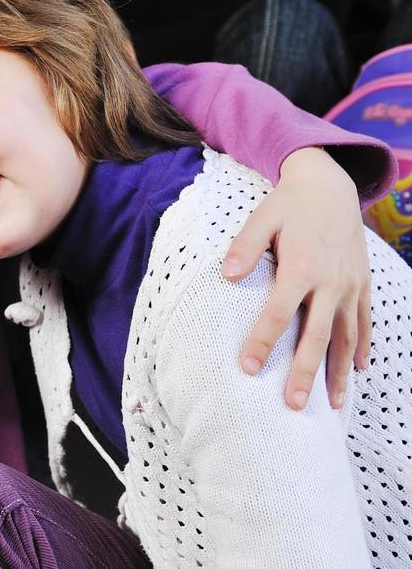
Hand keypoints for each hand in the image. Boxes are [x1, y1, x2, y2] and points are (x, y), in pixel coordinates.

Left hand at [222, 147, 369, 409]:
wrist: (331, 187)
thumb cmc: (289, 206)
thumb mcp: (262, 218)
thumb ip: (245, 247)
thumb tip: (226, 275)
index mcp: (302, 267)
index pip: (278, 313)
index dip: (263, 341)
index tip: (249, 368)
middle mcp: (331, 282)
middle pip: (317, 335)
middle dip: (306, 372)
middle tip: (294, 405)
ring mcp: (351, 286)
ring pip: (346, 336)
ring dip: (340, 371)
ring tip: (334, 404)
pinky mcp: (364, 285)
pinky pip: (365, 322)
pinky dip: (362, 347)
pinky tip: (358, 370)